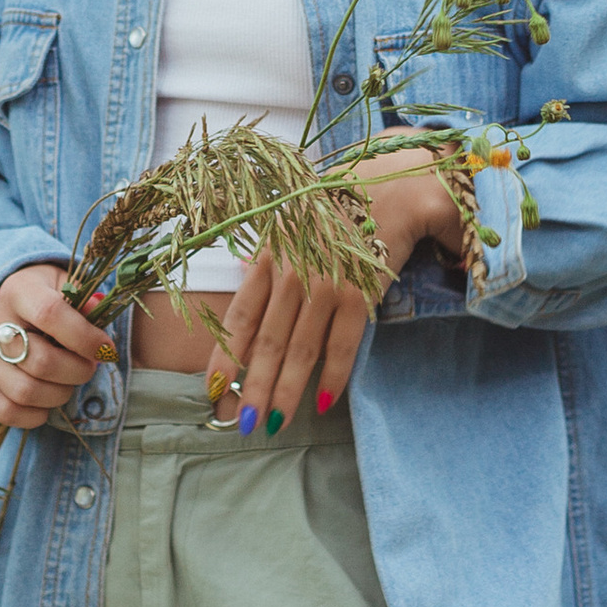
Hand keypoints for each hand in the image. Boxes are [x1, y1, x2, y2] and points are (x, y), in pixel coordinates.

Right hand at [0, 266, 115, 430]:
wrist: (3, 303)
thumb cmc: (43, 294)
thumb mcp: (64, 284)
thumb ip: (83, 300)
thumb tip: (98, 307)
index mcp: (18, 291)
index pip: (50, 314)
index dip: (84, 336)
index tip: (106, 348)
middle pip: (40, 361)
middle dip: (78, 371)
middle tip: (90, 366)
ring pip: (24, 392)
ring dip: (59, 394)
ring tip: (69, 382)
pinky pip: (6, 411)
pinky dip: (34, 415)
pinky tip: (48, 401)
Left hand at [219, 142, 461, 434]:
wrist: (394, 180)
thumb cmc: (342, 200)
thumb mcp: (293, 217)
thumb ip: (270, 250)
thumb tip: (244, 271)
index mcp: (272, 255)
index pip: (241, 315)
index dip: (226, 355)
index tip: (212, 390)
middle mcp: (293, 273)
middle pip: (267, 343)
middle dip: (252, 388)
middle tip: (241, 425)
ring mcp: (326, 283)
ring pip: (300, 349)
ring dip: (285, 391)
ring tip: (273, 426)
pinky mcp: (361, 291)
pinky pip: (344, 342)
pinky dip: (335, 374)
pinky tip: (323, 402)